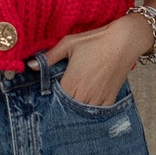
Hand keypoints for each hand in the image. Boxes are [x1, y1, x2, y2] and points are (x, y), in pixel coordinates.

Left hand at [33, 15, 150, 104]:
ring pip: (82, 114)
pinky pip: (97, 113)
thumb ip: (49, 57)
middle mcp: (83, 94)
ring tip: (71, 105)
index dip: (50, 101)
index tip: (47, 98)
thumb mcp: (68, 44)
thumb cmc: (95, 40)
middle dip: (61, 108)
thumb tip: (30, 65)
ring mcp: (98, 98)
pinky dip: (91, 112)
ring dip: (76, 111)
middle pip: (67, 110)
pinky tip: (86, 106)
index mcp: (71, 82)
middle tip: (57, 105)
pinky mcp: (110, 98)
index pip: (54, 101)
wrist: (125, 41)